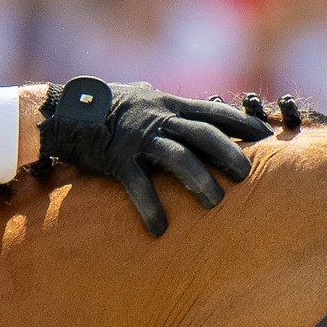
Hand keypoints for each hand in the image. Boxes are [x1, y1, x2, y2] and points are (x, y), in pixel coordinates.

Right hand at [38, 78, 270, 235]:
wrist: (61, 113)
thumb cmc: (100, 107)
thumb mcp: (137, 97)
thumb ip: (161, 105)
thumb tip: (180, 108)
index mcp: (166, 103)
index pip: (212, 111)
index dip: (240, 121)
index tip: (265, 133)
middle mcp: (157, 118)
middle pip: (203, 135)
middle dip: (229, 154)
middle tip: (246, 175)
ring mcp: (137, 138)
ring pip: (178, 158)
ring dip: (200, 181)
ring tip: (215, 204)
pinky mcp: (116, 159)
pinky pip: (139, 186)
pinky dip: (151, 207)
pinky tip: (160, 229)